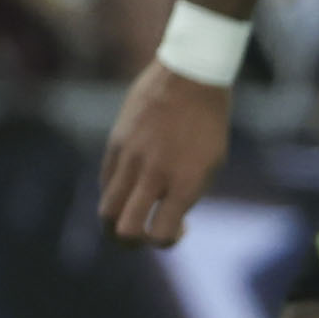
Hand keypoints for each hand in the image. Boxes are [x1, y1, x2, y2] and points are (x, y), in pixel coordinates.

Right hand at [99, 63, 236, 248]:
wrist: (191, 74)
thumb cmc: (209, 121)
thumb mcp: (212, 161)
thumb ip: (186, 192)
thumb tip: (162, 217)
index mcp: (185, 182)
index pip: (161, 234)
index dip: (166, 241)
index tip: (178, 228)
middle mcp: (154, 175)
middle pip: (123, 229)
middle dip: (130, 243)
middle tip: (142, 235)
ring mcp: (131, 159)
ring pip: (107, 209)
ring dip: (116, 221)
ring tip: (133, 214)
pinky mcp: (114, 144)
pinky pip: (106, 181)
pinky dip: (116, 192)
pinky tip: (133, 184)